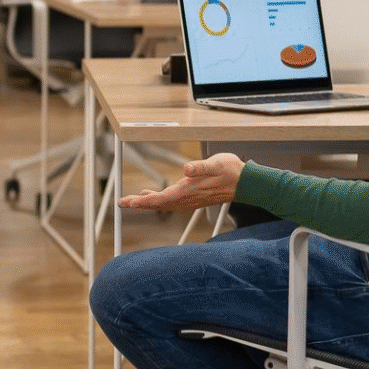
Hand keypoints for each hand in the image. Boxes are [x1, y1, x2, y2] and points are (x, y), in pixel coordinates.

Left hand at [116, 153, 243, 212]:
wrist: (246, 182)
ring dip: (147, 202)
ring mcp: (189, 199)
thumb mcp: (215, 164)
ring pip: (163, 203)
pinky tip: (151, 195)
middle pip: (157, 204)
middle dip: (138, 203)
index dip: (141, 202)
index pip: (159, 199)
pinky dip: (157, 199)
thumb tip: (187, 169)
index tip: (127, 202)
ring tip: (132, 200)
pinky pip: (170, 201)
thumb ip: (200, 167)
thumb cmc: (230, 172)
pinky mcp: (192, 197)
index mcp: (187, 191)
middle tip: (122, 202)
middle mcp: (186, 199)